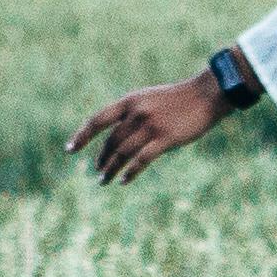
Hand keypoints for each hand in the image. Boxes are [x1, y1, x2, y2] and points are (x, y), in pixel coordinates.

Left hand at [70, 76, 231, 184]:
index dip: (82, 136)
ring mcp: (150, 126)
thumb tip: (118, 139)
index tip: (70, 150)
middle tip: (98, 171)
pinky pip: (141, 160)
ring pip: (123, 153)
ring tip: (104, 180)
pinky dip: (130, 172)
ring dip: (111, 169)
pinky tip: (123, 181)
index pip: (98, 120)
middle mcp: (136, 113)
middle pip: (111, 141)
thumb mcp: (149, 100)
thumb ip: (132, 114)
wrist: (206, 94)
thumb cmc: (178, 99)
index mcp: (129, 101)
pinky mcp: (165, 138)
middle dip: (102, 159)